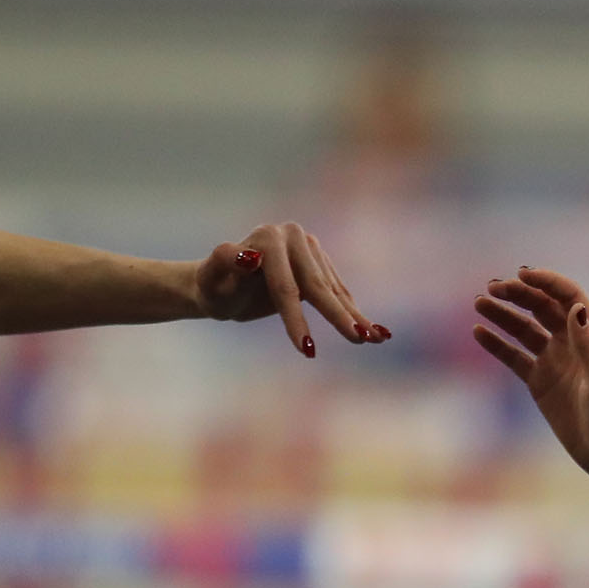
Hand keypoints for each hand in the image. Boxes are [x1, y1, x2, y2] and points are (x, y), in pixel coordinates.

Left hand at [194, 222, 382, 355]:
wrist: (220, 285)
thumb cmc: (213, 287)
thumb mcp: (211, 279)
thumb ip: (224, 261)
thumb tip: (249, 255)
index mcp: (269, 238)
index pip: (286, 287)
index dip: (297, 319)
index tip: (307, 351)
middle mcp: (294, 236)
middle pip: (317, 286)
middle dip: (338, 317)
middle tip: (359, 340)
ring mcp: (310, 247)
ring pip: (334, 290)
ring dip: (356, 317)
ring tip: (377, 340)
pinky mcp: (321, 261)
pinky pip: (339, 291)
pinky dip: (355, 312)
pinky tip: (376, 332)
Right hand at [473, 266, 588, 485]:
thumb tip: (574, 308)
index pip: (568, 297)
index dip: (546, 282)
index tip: (521, 274)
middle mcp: (571, 344)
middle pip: (542, 307)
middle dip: (518, 294)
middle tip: (491, 288)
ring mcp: (554, 362)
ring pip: (524, 329)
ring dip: (503, 314)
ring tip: (479, 302)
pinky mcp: (540, 383)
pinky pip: (514, 357)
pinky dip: (497, 344)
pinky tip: (479, 332)